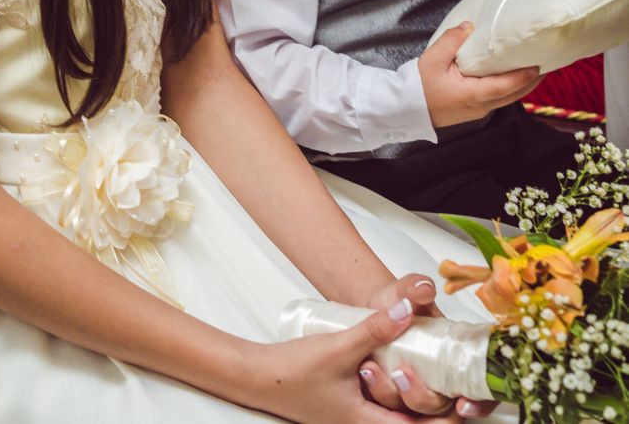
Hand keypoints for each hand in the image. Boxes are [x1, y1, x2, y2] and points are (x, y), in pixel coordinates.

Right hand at [256, 302, 480, 422]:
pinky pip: (382, 403)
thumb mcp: (339, 346)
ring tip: (435, 372)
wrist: (259, 377)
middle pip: (411, 423)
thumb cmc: (293, 372)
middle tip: (456, 382)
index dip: (444, 417)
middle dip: (435, 406)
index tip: (463, 398)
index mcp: (367, 423)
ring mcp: (355, 416)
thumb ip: (374, 329)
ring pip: (397, 413)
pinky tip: (399, 366)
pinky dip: (397, 389)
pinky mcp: (348, 404)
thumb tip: (407, 310)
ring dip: (416, 396)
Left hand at [362, 275, 493, 419]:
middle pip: (441, 408)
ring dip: (392, 394)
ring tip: (371, 367)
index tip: (463, 403)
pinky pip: (389, 406)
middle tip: (401, 375)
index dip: (480, 403)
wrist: (375, 307)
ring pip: (412, 411)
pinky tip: (365, 371)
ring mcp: (417, 390)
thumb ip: (416, 287)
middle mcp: (439, 379)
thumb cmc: (400, 301)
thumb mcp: (408, 289)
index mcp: (456, 357)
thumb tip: (423, 288)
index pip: (480, 390)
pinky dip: (376, 392)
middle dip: (422, 398)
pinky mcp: (393, 394)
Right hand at [419, 23, 540, 127]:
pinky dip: (508, 90)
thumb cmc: (418, 85)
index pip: (506, 86)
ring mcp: (477, 111)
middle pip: (513, 95)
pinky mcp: (472, 111)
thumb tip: (469, 25)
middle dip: (530, 82)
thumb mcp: (432, 58)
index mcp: (473, 95)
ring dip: (521, 87)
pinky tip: (509, 79)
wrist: (404, 109)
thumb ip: (452, 40)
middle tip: (545, 66)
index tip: (539, 65)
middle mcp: (480, 106)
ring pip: (506, 100)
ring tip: (532, 71)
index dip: (524, 76)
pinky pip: (497, 101)